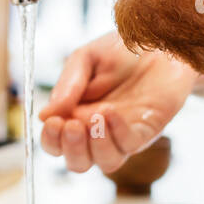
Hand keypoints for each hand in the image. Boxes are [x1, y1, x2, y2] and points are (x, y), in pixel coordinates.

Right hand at [38, 31, 198, 173]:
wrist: (159, 41)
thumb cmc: (121, 51)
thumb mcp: (86, 59)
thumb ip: (67, 85)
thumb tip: (44, 115)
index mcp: (76, 116)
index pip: (56, 144)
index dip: (51, 140)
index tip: (52, 121)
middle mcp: (97, 132)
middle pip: (77, 163)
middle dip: (72, 149)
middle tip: (72, 125)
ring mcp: (123, 134)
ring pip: (106, 163)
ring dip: (97, 145)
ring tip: (97, 116)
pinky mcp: (146, 130)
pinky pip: (130, 145)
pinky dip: (118, 132)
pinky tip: (113, 112)